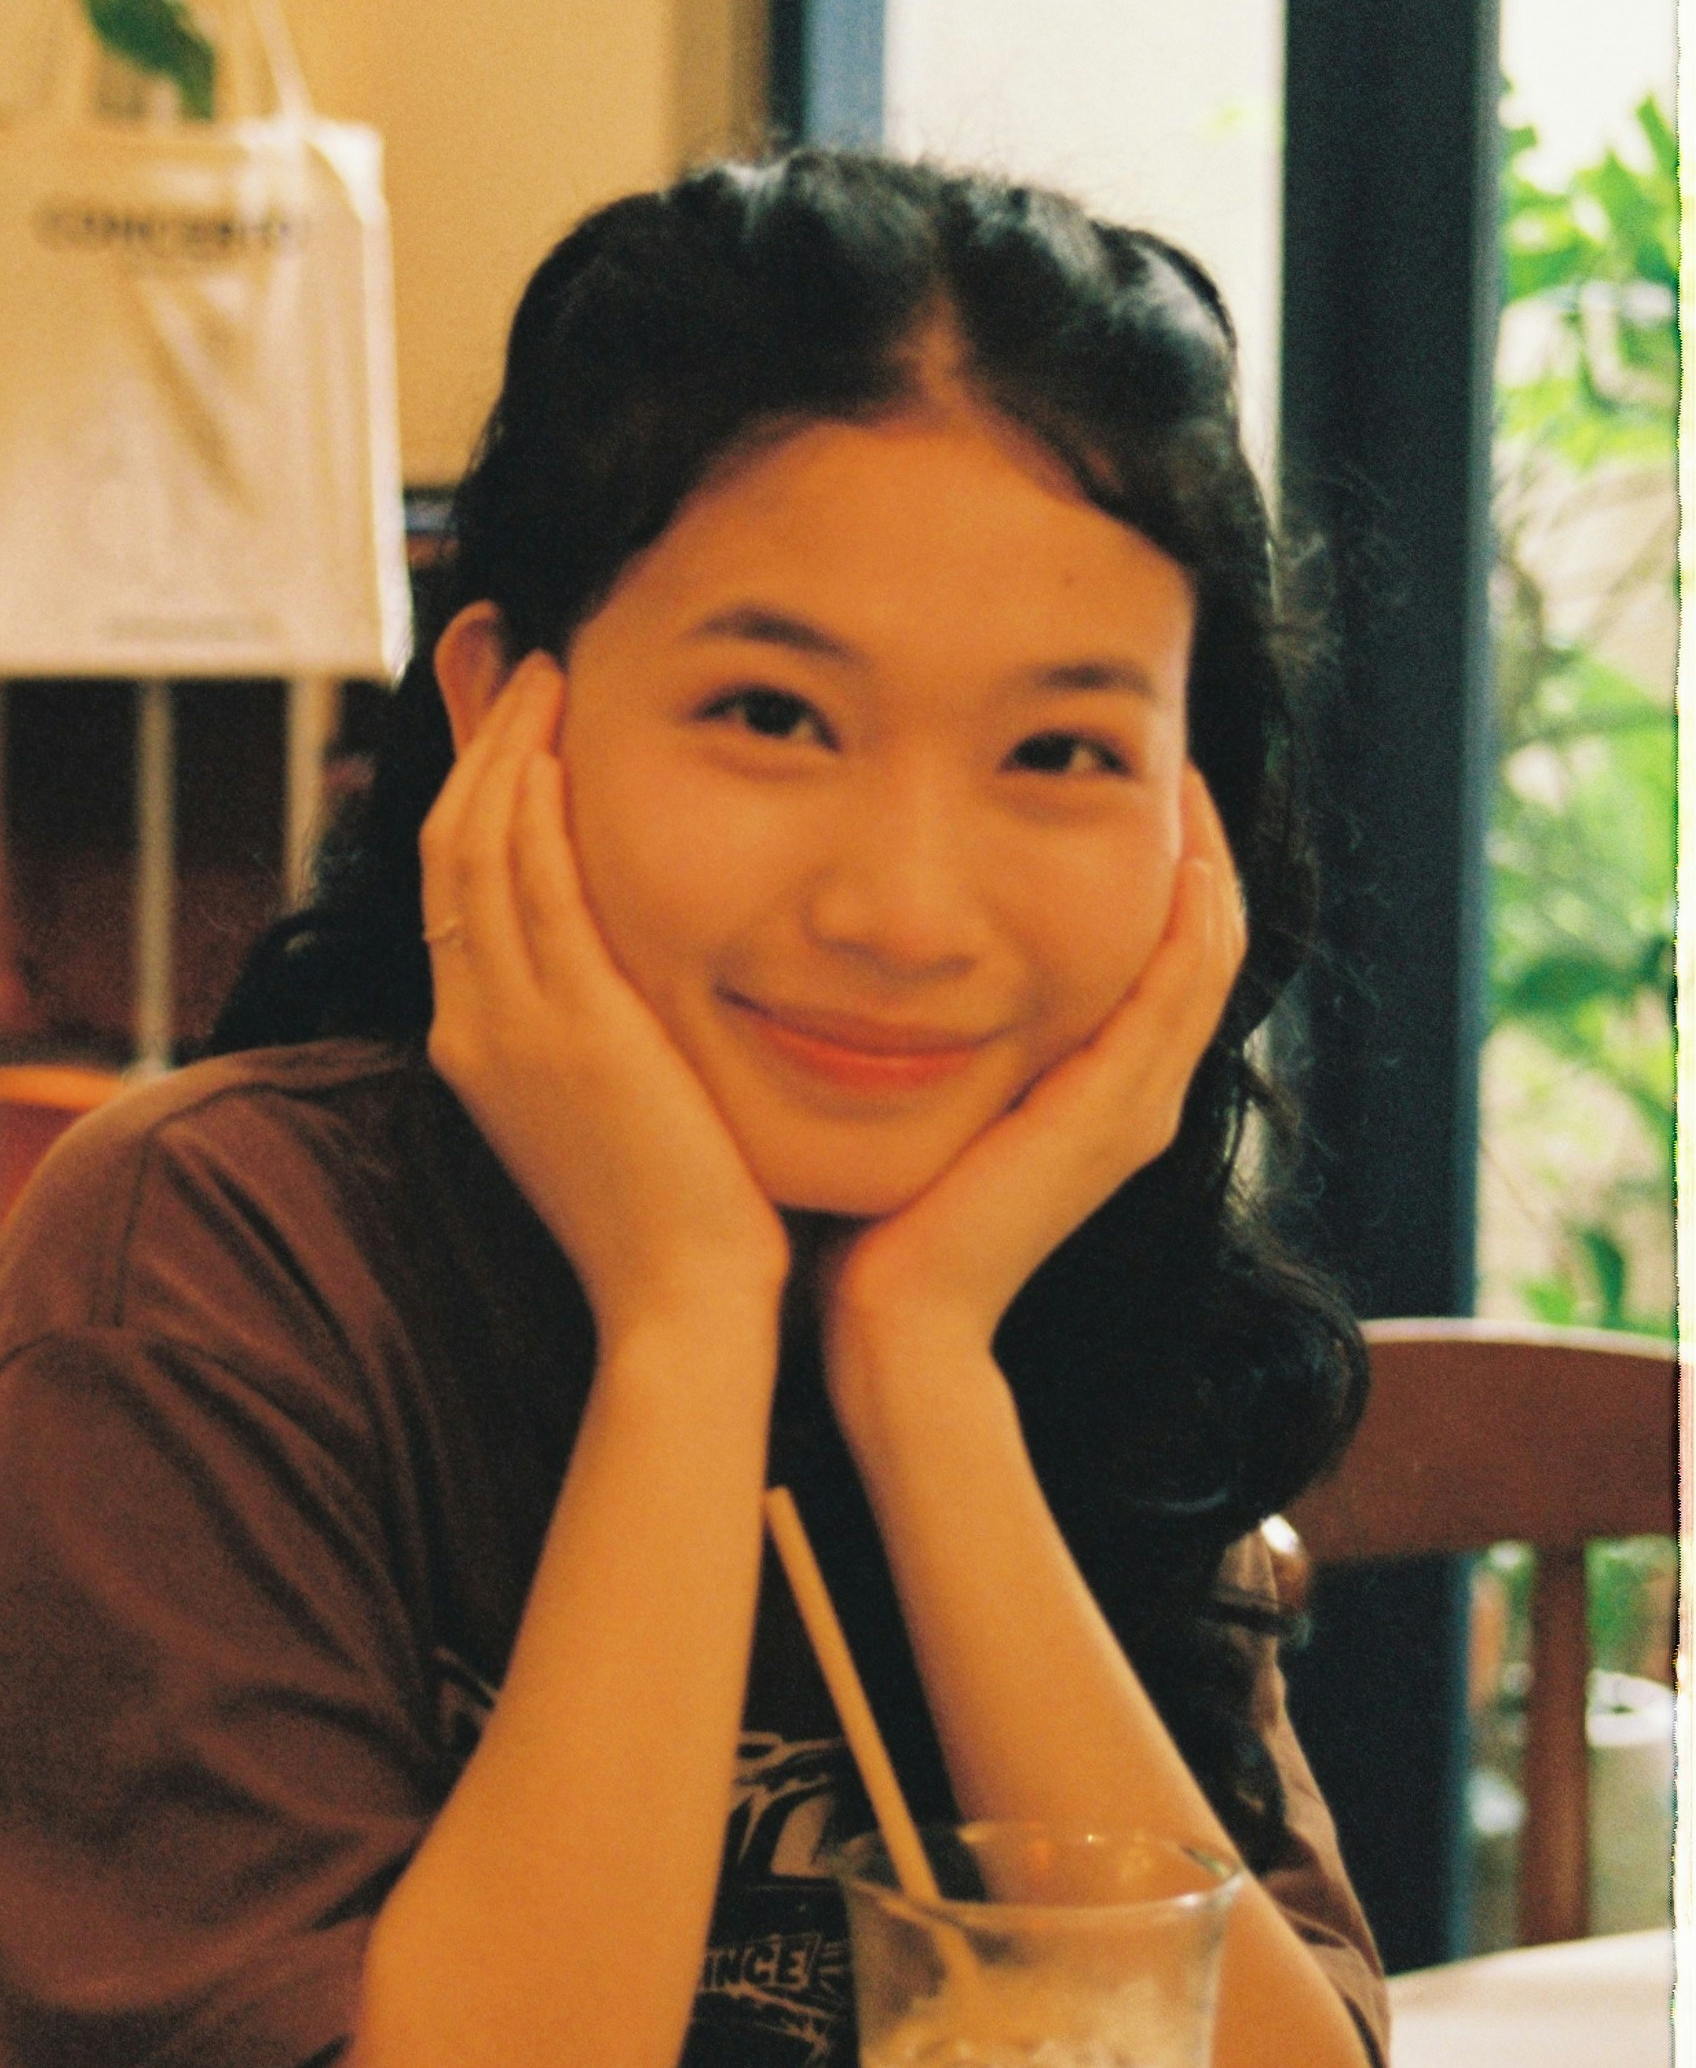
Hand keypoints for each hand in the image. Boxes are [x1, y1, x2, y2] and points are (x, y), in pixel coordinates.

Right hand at [421, 654, 787, 1346]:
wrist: (681, 1308)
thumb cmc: (677, 1217)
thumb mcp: (613, 1104)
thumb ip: (603, 1025)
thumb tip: (626, 969)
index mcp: (474, 1044)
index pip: (454, 883)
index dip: (475, 786)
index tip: (516, 719)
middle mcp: (470, 1024)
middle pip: (447, 843)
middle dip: (479, 739)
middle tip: (524, 658)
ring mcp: (509, 1024)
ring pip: (476, 845)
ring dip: (505, 744)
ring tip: (549, 670)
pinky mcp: (569, 1025)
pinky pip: (527, 882)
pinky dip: (529, 799)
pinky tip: (559, 738)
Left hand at [823, 770, 1246, 1421]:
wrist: (890, 1325)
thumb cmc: (874, 1216)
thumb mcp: (908, 1088)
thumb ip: (914, 1024)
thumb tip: (859, 941)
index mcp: (1093, 1086)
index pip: (1155, 946)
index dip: (1152, 858)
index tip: (1105, 766)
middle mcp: (1135, 1092)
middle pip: (1203, 935)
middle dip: (1191, 837)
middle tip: (1155, 742)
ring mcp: (1137, 1106)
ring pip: (1209, 949)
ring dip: (1202, 854)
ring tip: (1176, 764)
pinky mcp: (1119, 1114)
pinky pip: (1180, 985)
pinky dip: (1187, 909)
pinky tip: (1174, 838)